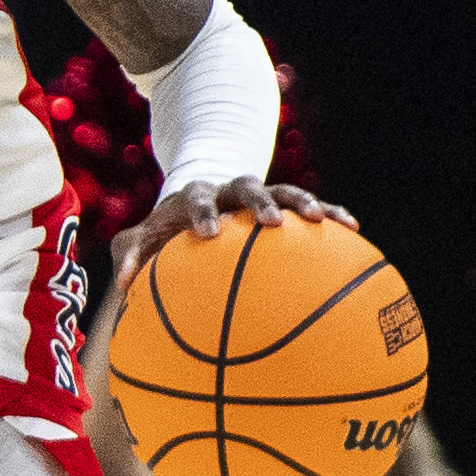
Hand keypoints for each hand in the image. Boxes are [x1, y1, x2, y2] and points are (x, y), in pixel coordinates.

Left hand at [113, 179, 347, 289]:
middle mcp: (230, 191)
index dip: (202, 213)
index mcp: (196, 197)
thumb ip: (131, 258)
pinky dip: (330, 213)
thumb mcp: (143, 240)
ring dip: (302, 202)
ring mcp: (260, 195)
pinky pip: (310, 206)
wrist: (196, 200)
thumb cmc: (166, 231)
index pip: (197, 199)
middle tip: (270, 222)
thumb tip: (122, 288)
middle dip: (259, 202)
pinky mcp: (284, 205)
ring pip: (285, 190)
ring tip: (322, 219)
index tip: (206, 234)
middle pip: (248, 186)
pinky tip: (353, 226)